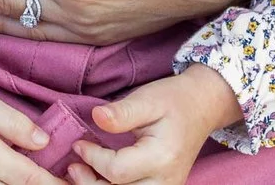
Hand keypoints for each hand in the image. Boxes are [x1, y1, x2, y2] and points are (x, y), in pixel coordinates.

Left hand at [63, 68, 240, 184]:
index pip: (117, 170)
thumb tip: (96, 117)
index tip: (78, 144)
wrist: (201, 107)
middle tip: (73, 167)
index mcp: (162, 157)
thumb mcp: (147, 99)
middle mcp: (166, 180)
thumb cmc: (173, 100)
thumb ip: (122, 112)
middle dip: (91, 183)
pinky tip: (96, 178)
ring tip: (80, 174)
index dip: (93, 158)